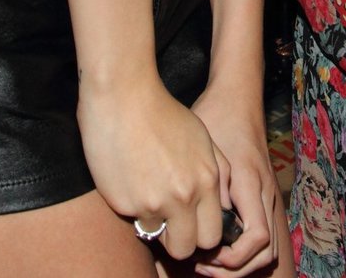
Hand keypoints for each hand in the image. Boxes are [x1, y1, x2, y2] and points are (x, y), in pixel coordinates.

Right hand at [77, 72, 229, 261]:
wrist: (125, 97)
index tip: (191, 226)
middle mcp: (184, 196)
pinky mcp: (126, 205)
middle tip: (169, 223)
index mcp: (206, 180)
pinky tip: (132, 185)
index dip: (200, 234)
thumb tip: (220, 204)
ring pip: (159, 240)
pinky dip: (134, 211)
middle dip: (179, 240)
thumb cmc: (163, 113)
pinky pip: (134, 223)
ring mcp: (154, 203)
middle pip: (187, 248)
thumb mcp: (202, 138)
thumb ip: (215, 173)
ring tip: (149, 200)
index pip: (213, 235)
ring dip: (155, 227)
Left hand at [187, 84, 285, 275]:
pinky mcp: (261, 193)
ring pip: (266, 247)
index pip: (257, 238)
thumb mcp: (205, 148)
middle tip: (202, 266)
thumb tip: (198, 226)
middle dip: (235, 270)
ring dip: (239, 263)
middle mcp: (264, 192)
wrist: (237, 95)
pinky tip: (215, 243)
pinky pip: (261, 234)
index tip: (206, 256)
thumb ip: (206, 186)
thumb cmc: (217, 116)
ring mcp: (266, 193)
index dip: (233, 259)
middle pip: (265, 252)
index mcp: (251, 182)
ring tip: (206, 260)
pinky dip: (242, 249)